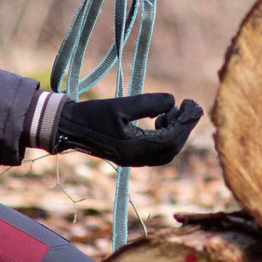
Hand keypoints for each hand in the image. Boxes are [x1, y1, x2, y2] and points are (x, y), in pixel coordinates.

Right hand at [55, 92, 202, 165]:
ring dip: (175, 132)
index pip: (171, 140)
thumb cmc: (92, 114)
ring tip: (175, 110)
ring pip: (166, 151)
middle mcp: (136, 158)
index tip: (192, 105)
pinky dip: (165, 136)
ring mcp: (133, 159)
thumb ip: (148, 104)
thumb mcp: (121, 105)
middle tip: (190, 106)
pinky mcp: (130, 155)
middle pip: (172, 148)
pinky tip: (161, 119)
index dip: (186, 123)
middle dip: (184, 127)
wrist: (68, 127)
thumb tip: (172, 102)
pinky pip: (156, 150)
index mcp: (134, 149)